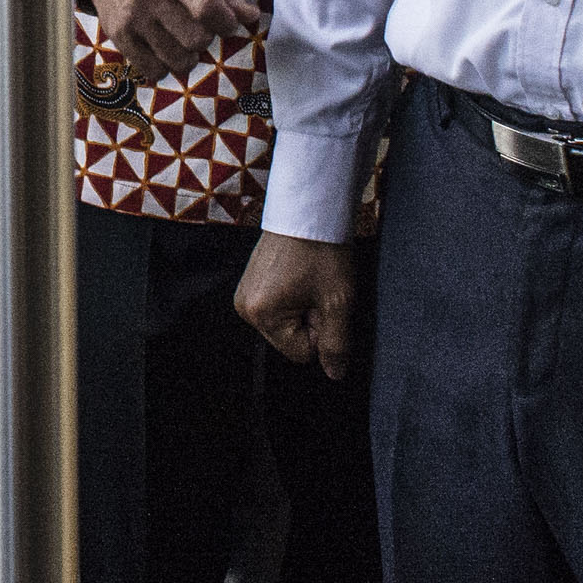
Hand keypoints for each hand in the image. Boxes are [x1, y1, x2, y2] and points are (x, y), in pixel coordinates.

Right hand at [80, 0, 260, 80]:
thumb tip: (252, 17)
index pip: (207, 6)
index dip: (226, 22)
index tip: (228, 23)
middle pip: (197, 39)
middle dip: (206, 38)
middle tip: (197, 27)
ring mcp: (131, 19)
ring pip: (179, 61)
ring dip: (188, 55)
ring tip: (180, 38)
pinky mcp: (120, 39)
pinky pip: (156, 72)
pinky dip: (166, 66)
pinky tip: (162, 48)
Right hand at [236, 231, 358, 381]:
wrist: (309, 208)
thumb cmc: (322, 250)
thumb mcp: (338, 300)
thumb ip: (337, 343)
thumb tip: (335, 374)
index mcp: (261, 314)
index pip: (301, 353)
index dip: (322, 331)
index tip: (324, 299)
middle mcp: (245, 307)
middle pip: (289, 340)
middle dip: (310, 320)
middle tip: (318, 287)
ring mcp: (244, 293)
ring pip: (285, 323)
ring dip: (303, 307)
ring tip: (309, 278)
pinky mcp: (250, 282)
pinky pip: (277, 306)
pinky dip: (292, 296)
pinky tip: (299, 273)